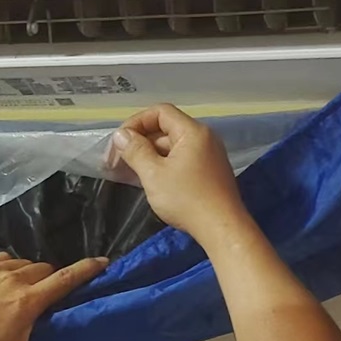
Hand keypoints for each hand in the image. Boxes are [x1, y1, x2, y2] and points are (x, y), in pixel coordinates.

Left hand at [0, 252, 108, 340]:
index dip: (87, 269)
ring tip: (22, 292)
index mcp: (28, 301)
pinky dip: (9, 268)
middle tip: (45, 298)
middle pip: (46, 269)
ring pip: (25, 263)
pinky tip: (2, 284)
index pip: (65, 279)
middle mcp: (15, 279)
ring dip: (30, 274)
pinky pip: (4, 259)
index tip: (102, 262)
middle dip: (51, 280)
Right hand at [110, 104, 245, 248]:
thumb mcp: (153, 174)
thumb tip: (121, 135)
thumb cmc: (186, 199)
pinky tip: (150, 181)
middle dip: (140, 142)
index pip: (160, 112)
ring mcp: (209, 155)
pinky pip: (182, 160)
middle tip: (118, 161)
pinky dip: (163, 165)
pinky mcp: (210, 172)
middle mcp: (204, 138)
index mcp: (192, 132)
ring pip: (173, 146)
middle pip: (166, 128)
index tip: (119, 142)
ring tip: (129, 173)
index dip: (136, 122)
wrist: (222, 228)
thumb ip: (135, 151)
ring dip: (149, 155)